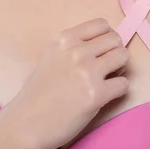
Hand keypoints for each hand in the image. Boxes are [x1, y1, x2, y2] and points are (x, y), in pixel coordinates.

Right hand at [12, 17, 129, 148]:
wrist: (26, 124)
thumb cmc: (39, 92)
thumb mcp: (52, 56)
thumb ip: (75, 46)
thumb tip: (106, 44)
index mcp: (65, 39)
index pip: (102, 24)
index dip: (106, 37)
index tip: (102, 50)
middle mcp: (77, 51)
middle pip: (115, 39)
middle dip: (115, 52)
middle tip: (107, 67)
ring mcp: (87, 72)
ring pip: (123, 56)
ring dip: (119, 68)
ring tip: (108, 79)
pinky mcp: (96, 95)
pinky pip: (123, 83)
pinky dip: (118, 90)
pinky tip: (105, 95)